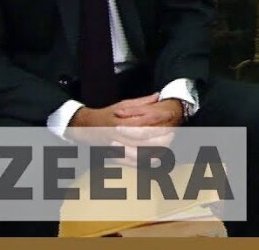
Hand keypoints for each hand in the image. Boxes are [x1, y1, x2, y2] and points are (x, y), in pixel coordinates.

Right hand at [65, 94, 181, 162]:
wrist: (87, 127)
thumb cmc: (107, 115)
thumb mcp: (123, 104)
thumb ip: (141, 102)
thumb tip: (158, 96)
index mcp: (122, 121)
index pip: (144, 122)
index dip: (159, 121)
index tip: (170, 117)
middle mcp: (119, 135)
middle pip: (144, 140)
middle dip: (160, 138)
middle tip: (171, 134)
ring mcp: (117, 147)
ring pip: (139, 153)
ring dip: (155, 151)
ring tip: (167, 146)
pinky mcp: (115, 156)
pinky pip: (131, 163)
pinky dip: (144, 163)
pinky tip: (155, 160)